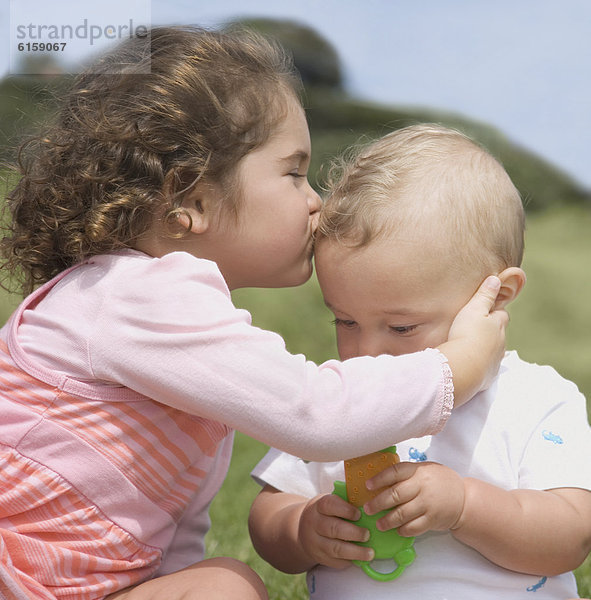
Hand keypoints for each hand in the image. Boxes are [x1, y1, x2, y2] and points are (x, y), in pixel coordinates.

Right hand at [298, 493, 373, 568]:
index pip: (329, 505)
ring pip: (335, 548)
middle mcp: (314, 523)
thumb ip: (345, 503)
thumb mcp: (330, 502)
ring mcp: (315, 542)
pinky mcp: (319, 557)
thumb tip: (368, 507)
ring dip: (355, 552)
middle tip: (367, 534)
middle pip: (333, 528)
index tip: (359, 514)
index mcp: (318, 506)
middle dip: (354, 533)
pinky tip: (360, 559)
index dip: (346, 510)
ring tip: (370, 553)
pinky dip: (350, 561)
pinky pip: (335, 561)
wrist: (303, 529)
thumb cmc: (325, 513)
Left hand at [364, 461, 464, 536]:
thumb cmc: (438, 482)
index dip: (379, 479)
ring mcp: (428, 504)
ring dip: (388, 520)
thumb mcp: (423, 470)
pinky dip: (403, 530)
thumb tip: (380, 481)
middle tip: (367, 509)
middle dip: (378, 503)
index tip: (367, 486)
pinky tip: (397, 530)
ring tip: (379, 524)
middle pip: (396, 494)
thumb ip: (405, 474)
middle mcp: (422, 486)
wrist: (464, 498)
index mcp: (417, 471)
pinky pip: (414, 527)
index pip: (395, 472)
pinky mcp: (433, 519)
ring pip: (403, 513)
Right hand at [441, 276, 508, 403]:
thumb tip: (496, 279)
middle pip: (499, 333)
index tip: (487, 309)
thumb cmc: (466, 335)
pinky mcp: (487, 375)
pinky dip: (481, 363)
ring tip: (472, 345)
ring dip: (486, 347)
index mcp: (498, 325)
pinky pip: (486, 367)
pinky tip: (472, 363)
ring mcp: (495, 360)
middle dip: (492, 330)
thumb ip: (484, 295)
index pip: (501, 314)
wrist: (462, 368)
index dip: (495, 310)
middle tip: (478, 327)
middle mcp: (500, 343)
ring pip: (494, 350)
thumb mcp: (473, 309)